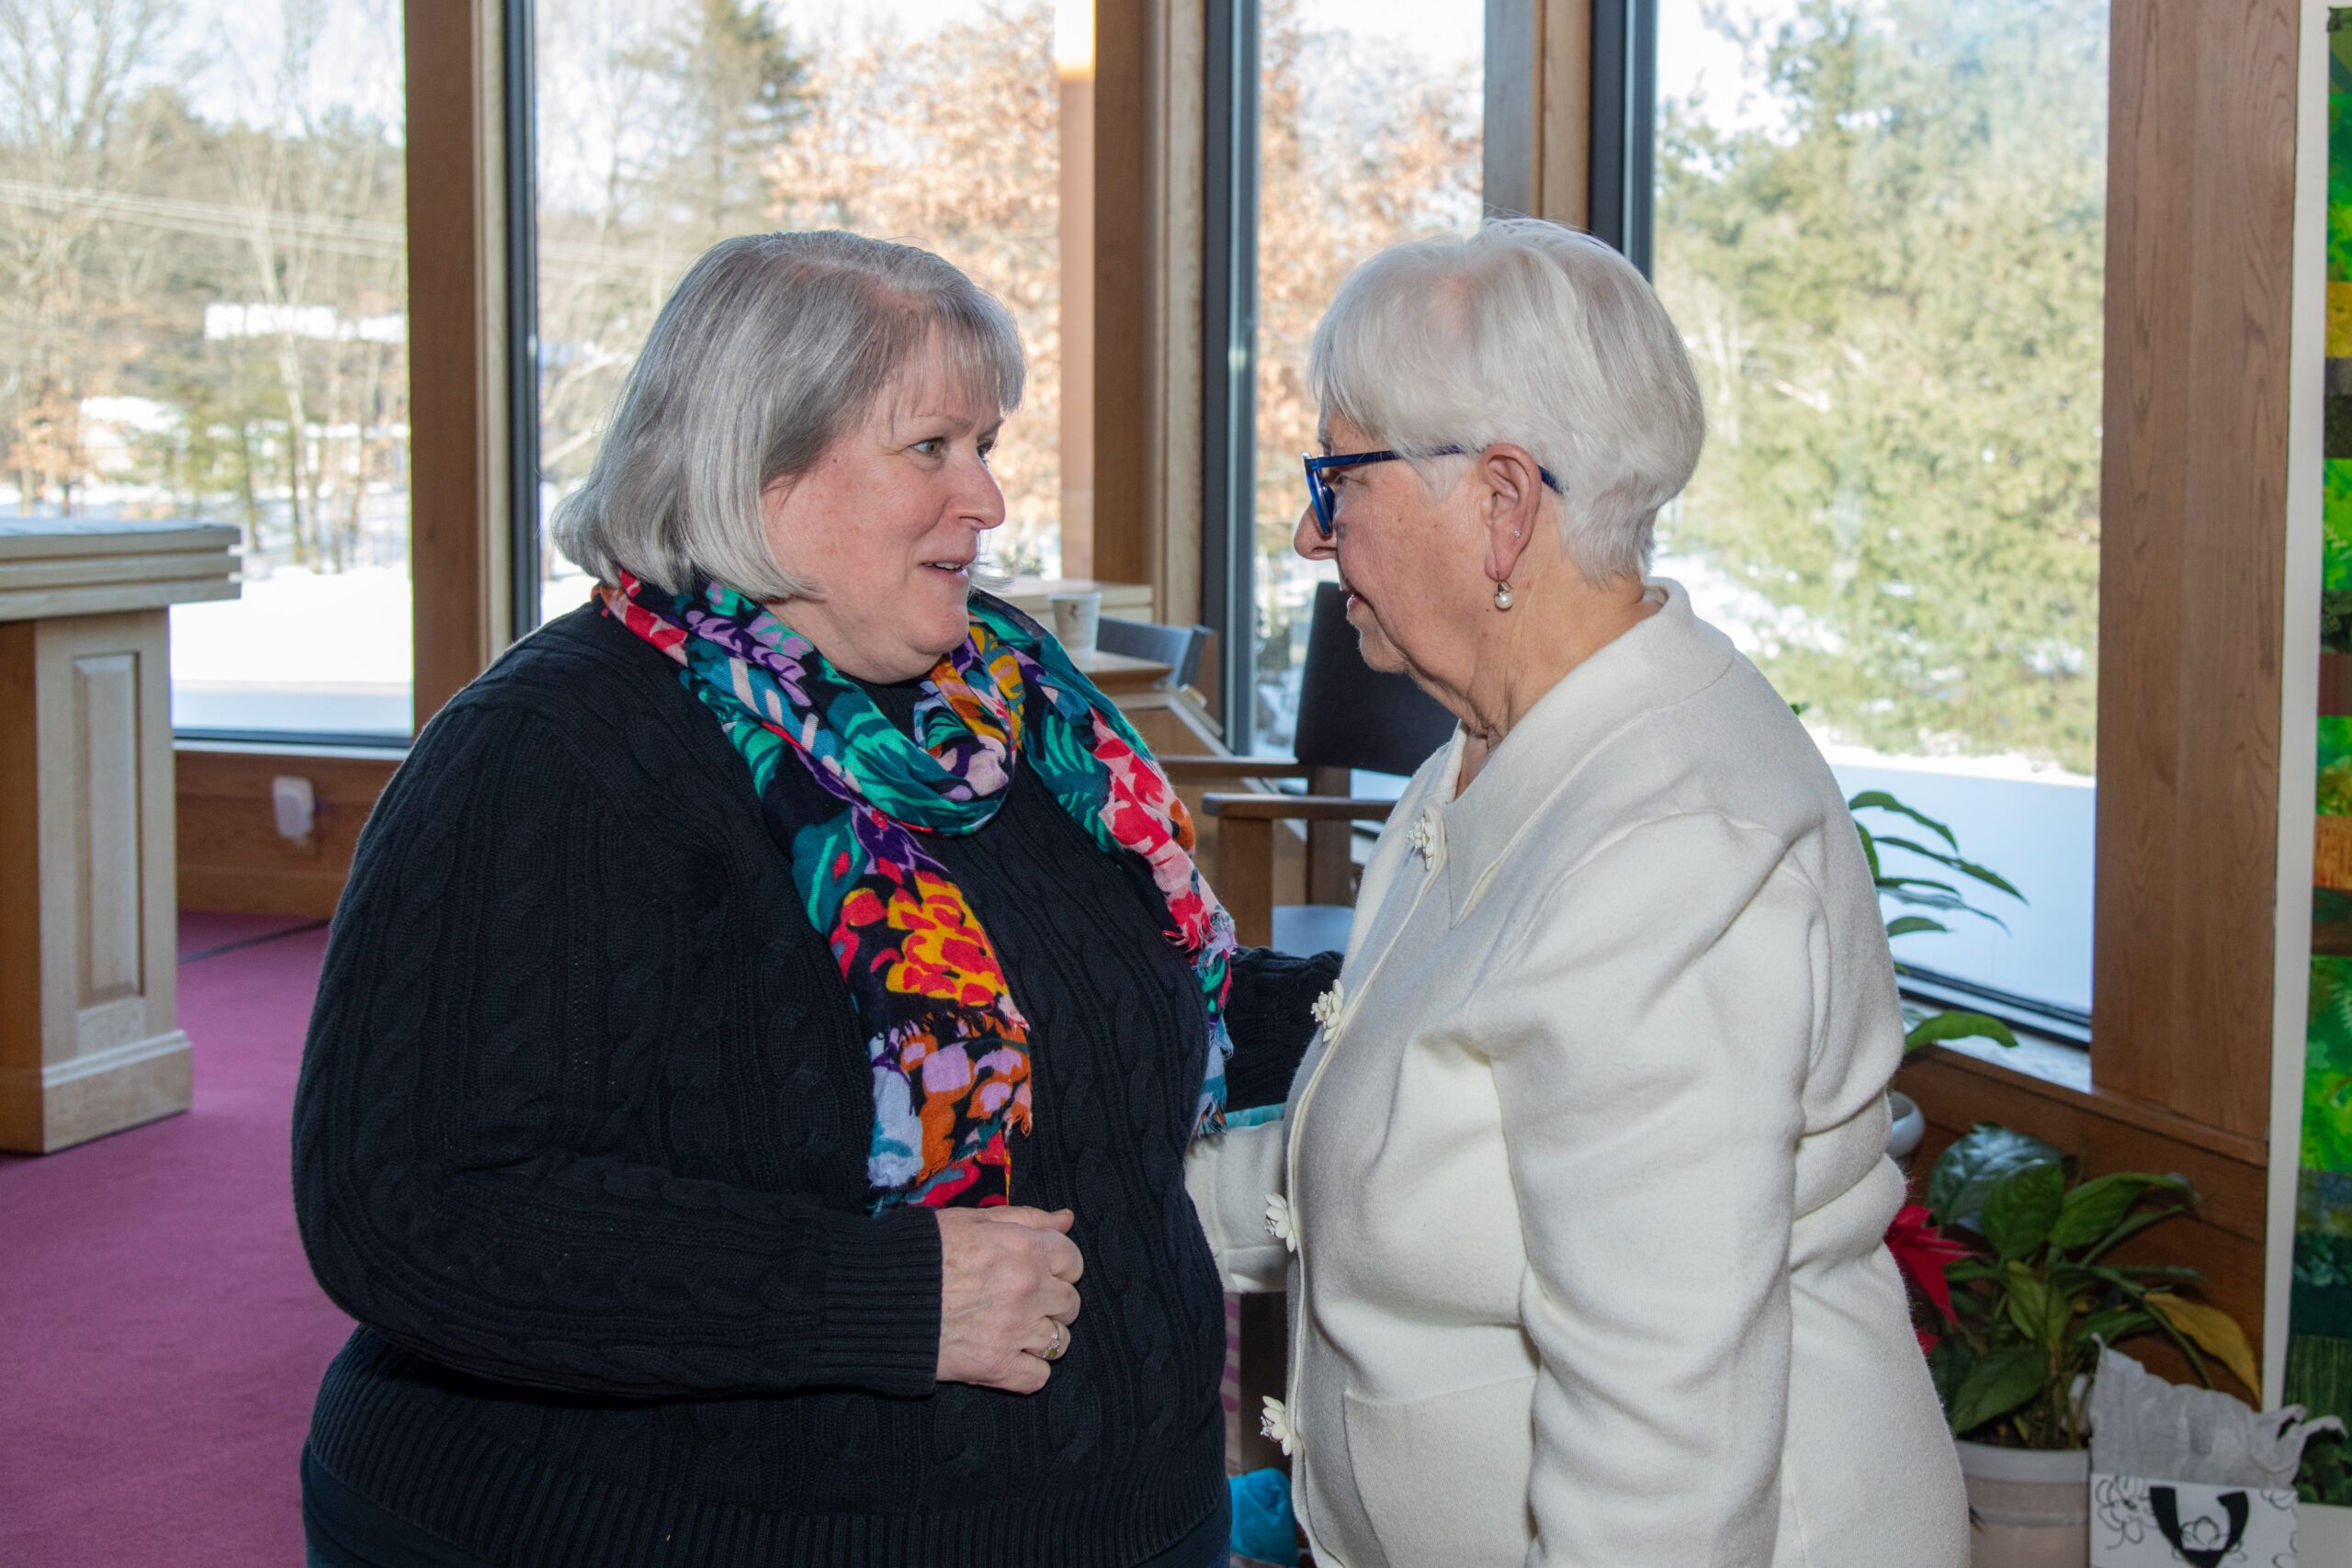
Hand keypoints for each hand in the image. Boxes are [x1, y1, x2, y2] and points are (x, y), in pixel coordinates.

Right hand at [936, 1206, 1083, 1392]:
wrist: (878, 1295)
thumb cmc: (922, 1250)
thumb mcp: (973, 1218)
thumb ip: (1026, 1218)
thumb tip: (1066, 1219)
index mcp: (1024, 1248)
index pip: (1073, 1261)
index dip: (1058, 1266)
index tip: (1040, 1270)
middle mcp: (1028, 1289)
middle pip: (1070, 1302)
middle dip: (1051, 1301)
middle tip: (1021, 1300)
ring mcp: (1014, 1330)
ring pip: (1060, 1341)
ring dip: (1042, 1336)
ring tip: (1013, 1329)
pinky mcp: (995, 1366)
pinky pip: (1038, 1376)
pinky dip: (1028, 1370)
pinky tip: (1008, 1356)